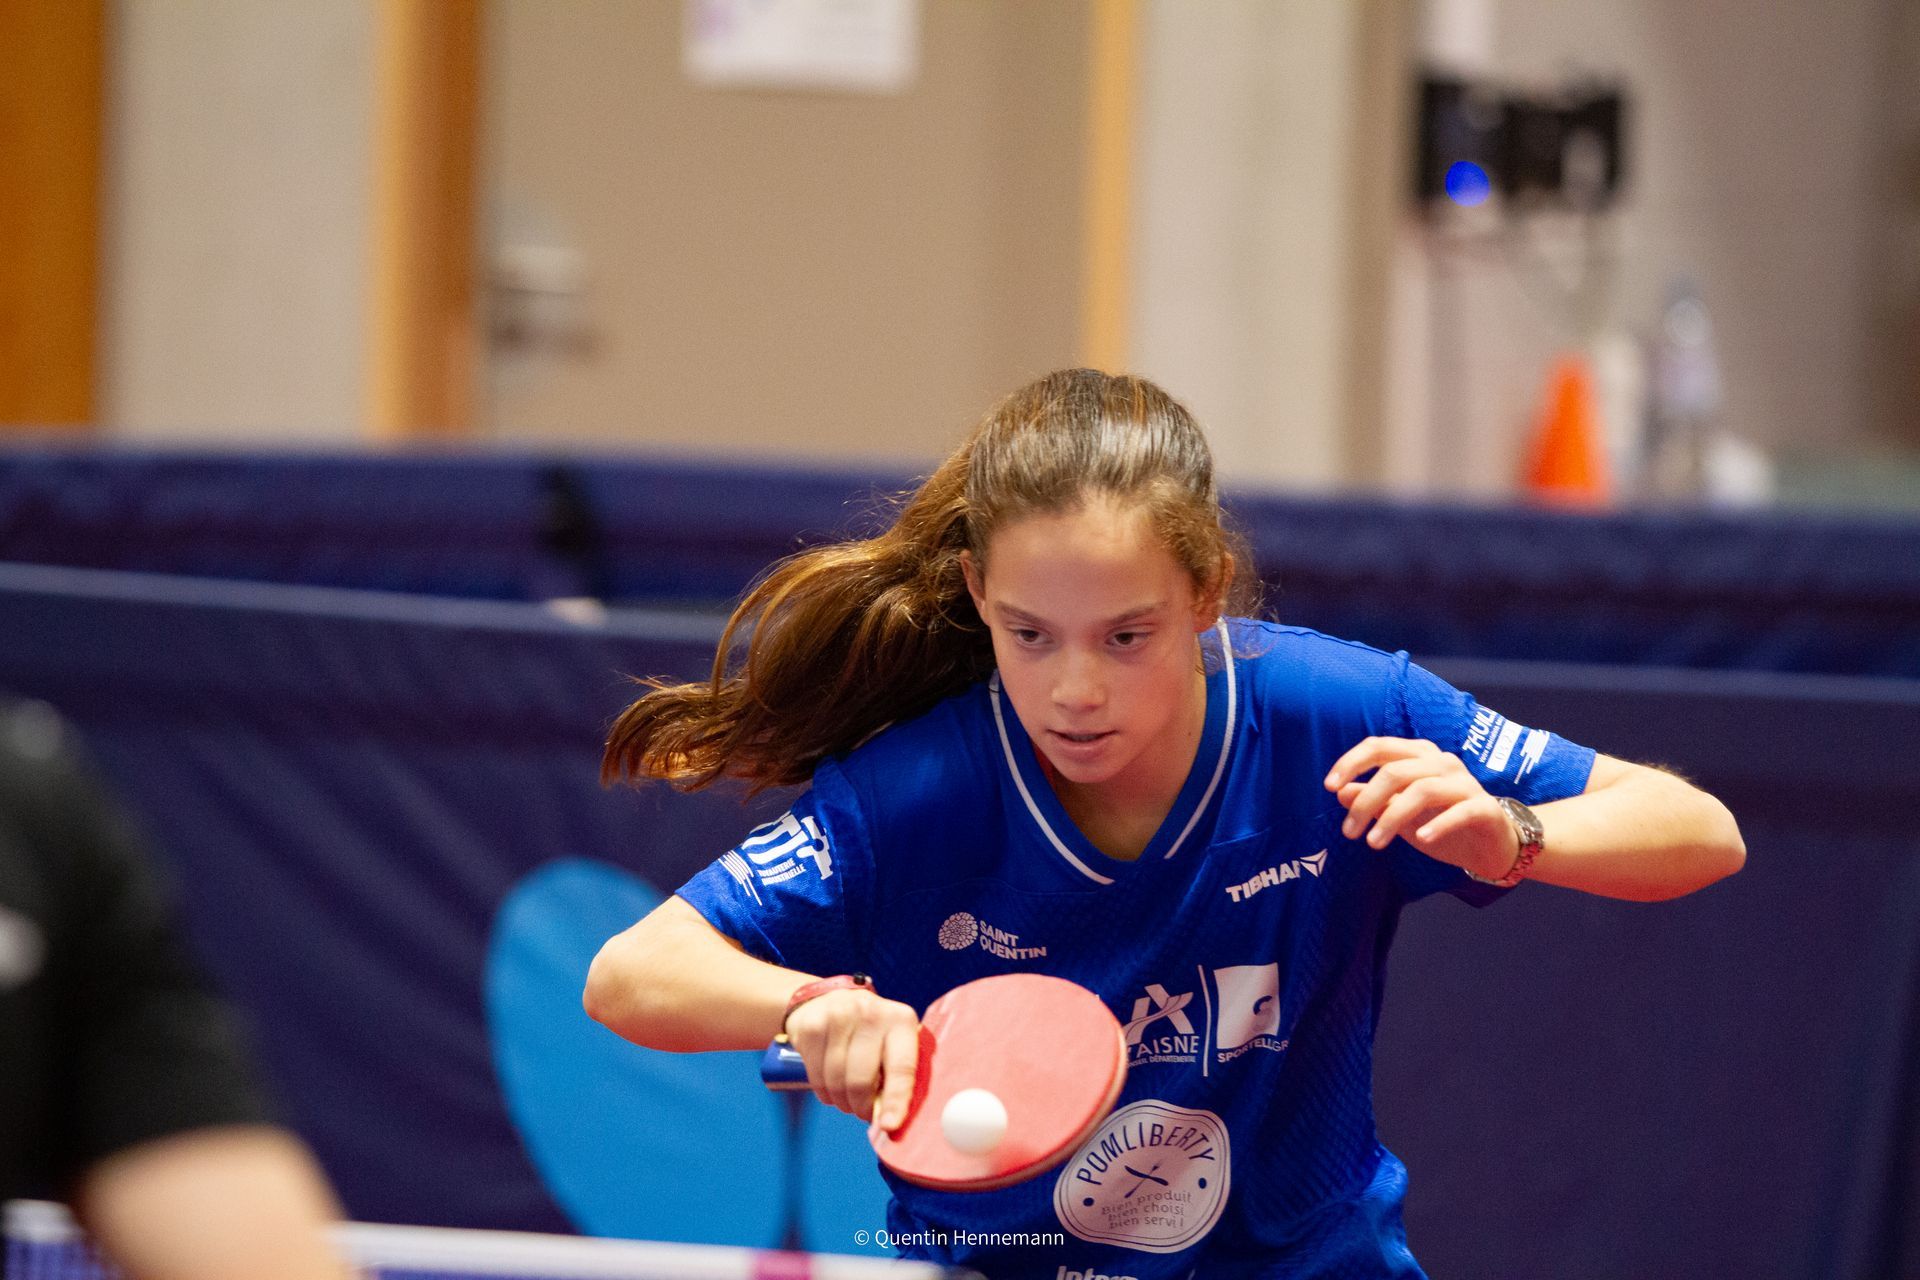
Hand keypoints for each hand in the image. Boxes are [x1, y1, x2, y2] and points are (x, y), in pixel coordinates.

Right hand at [782, 987, 921, 1130]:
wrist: (826, 1000)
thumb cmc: (869, 1033)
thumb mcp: (892, 1043)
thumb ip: (898, 1076)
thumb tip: (892, 1123)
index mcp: (901, 1020)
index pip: (901, 1067)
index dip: (896, 1100)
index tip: (888, 1126)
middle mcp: (870, 1013)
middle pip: (861, 1081)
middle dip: (862, 1107)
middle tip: (864, 1112)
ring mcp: (838, 1016)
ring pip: (836, 1082)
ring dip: (842, 1102)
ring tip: (847, 1098)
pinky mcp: (812, 1026)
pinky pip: (816, 1077)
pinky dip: (824, 1092)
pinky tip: (830, 1085)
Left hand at [1324, 736, 1518, 880]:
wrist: (1492, 846)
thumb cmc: (1442, 823)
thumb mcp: (1400, 813)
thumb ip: (1373, 800)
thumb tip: (1341, 792)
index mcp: (1419, 756)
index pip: (1380, 746)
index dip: (1352, 763)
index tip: (1330, 787)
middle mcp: (1442, 763)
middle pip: (1395, 771)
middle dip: (1366, 801)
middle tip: (1349, 832)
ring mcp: (1465, 783)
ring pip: (1421, 790)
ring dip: (1391, 818)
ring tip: (1373, 843)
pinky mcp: (1484, 808)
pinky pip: (1459, 812)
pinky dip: (1437, 824)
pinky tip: (1421, 839)